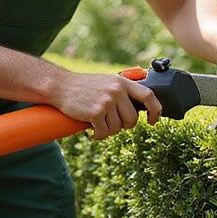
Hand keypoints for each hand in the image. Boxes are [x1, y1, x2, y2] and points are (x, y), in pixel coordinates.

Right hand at [49, 71, 163, 140]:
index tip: (152, 121)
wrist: (61, 86)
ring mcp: (107, 101)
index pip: (148, 96)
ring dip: (108, 131)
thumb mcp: (107, 81)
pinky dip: (98, 135)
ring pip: (117, 128)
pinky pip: (104, 132)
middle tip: (112, 124)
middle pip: (132, 119)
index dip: (155, 111)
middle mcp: (117, 90)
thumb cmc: (84, 85)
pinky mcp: (96, 112)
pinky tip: (93, 131)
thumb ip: (123, 90)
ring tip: (99, 124)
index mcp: (122, 82)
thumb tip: (141, 107)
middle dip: (124, 126)